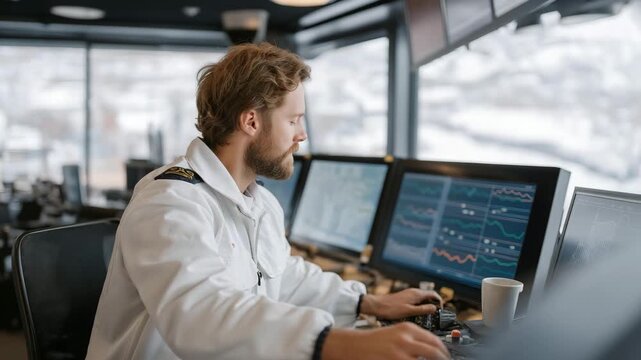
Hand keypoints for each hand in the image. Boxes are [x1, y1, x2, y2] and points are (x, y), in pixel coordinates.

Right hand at [322, 323, 449, 359]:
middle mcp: (406, 339)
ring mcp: (400, 352)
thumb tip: (431, 349)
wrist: (354, 345)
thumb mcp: (396, 333)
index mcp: (408, 328)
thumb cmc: (375, 340)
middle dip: (443, 359)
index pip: (435, 341)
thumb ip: (414, 339)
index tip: (446, 355)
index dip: (443, 351)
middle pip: (435, 352)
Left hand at [360, 288, 441, 319]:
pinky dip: (419, 307)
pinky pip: (416, 301)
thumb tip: (434, 308)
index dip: (440, 302)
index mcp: (416, 294)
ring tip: (425, 317)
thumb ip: (422, 309)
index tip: (440, 311)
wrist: (376, 306)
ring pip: (422, 299)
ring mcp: (408, 294)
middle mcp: (413, 292)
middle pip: (429, 296)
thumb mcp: (409, 311)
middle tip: (434, 316)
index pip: (434, 294)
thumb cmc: (390, 308)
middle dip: (433, 305)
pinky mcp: (404, 298)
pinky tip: (416, 315)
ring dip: (426, 306)